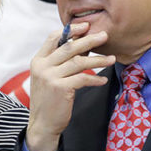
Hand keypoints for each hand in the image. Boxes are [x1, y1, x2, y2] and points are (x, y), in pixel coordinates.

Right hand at [26, 23, 113, 150]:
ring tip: (112, 59)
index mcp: (38, 61)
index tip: (86, 27)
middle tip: (105, 36)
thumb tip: (83, 46)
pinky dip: (95, 78)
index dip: (70, 30)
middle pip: (69, 47)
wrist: (42, 124)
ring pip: (79, 62)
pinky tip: (103, 80)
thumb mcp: (49, 78)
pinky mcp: (60, 88)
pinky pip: (83, 78)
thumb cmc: (49, 100)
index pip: (53, 38)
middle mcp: (42, 66)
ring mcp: (50, 77)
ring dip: (98, 60)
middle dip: (89, 40)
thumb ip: (60, 62)